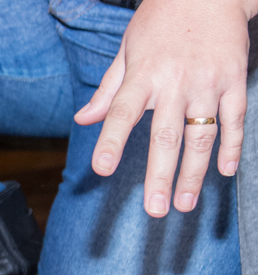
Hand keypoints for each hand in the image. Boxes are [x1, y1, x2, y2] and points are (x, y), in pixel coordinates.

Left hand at [73, 0, 254, 216]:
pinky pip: (234, 119)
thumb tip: (82, 121)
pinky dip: (231, 146)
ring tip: (185, 204)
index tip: (101, 170)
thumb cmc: (160, 20)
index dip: (110, 142)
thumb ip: (107, 90)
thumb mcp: (127, 50)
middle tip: (155, 210)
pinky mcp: (235, 79)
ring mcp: (208, 82)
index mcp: (143, 74)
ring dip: (194, 172)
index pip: (121, 113)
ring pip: (202, 134)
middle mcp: (175, 81)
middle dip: (160, 176)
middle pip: (166, 136)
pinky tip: (224, 172)